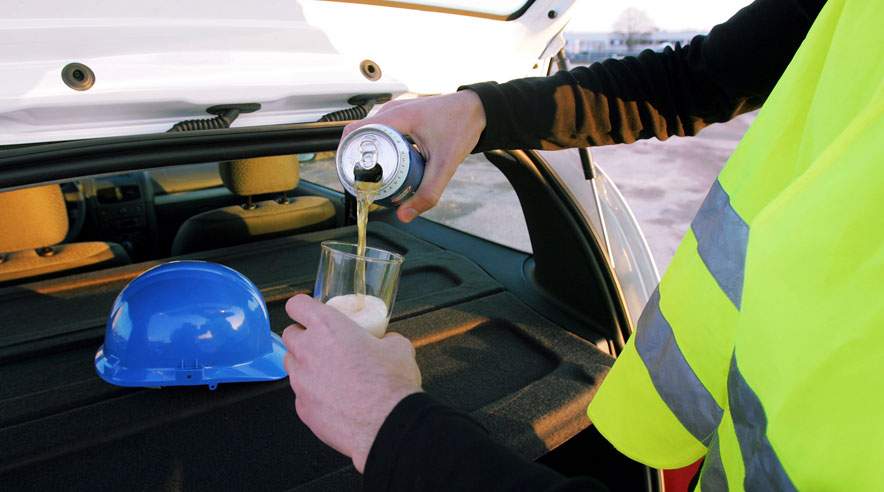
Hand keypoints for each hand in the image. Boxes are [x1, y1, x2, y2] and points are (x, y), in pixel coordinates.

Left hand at [282, 294, 422, 472]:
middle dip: (303, 337)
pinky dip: (314, 395)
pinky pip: (302, 395)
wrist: (389, 425)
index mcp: (327, 327)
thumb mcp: (399, 348)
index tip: (309, 312)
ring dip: (306, 365)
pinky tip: (336, 400)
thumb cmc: (391, 385)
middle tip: (325, 345)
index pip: (296, 305)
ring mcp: (301, 382)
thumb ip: (385, 339)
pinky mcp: (302, 409)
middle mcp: (307, 352)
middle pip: (289, 335)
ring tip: (331, 375)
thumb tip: (386, 342)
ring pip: (292, 366)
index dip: (303, 308)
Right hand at [342, 90, 486, 222]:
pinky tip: (385, 165)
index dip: (345, 153)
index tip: (348, 175)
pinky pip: (381, 132)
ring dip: (367, 153)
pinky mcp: (402, 116)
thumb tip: (405, 215)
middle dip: (355, 159)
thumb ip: (427, 193)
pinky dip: (379, 148)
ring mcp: (396, 112)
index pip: (355, 131)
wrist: (479, 109)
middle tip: (360, 183)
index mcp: (397, 116)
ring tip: (370, 177)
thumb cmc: (463, 126)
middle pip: (359, 135)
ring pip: (370, 134)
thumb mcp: (445, 165)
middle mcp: (392, 111)